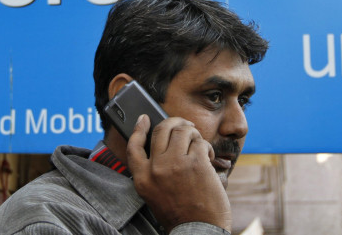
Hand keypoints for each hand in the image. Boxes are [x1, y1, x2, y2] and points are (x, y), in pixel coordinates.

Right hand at [127, 115, 231, 232]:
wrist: (198, 230)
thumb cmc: (180, 214)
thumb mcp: (154, 194)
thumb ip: (153, 171)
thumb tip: (163, 145)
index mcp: (142, 178)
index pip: (133, 146)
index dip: (138, 128)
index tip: (144, 118)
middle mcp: (156, 169)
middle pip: (161, 130)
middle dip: (174, 122)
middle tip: (183, 124)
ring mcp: (176, 164)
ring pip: (182, 131)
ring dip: (192, 132)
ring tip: (198, 142)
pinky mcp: (197, 163)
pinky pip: (200, 142)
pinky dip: (205, 146)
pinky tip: (208, 156)